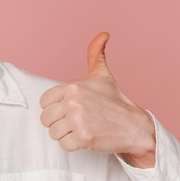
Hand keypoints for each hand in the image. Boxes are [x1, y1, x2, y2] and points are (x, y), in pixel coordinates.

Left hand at [39, 32, 155, 167]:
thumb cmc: (115, 102)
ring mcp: (77, 121)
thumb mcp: (103, 76)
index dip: (55, 108)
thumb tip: (103, 34)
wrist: (135, 127)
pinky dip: (73, 145)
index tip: (70, 109)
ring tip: (81, 129)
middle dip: (59, 123)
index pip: (44, 102)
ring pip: (53, 133)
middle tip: (76, 122)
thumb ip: (96, 55)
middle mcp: (73, 102)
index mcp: (72, 87)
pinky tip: (85, 138)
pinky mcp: (83, 138)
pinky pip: (63, 145)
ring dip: (65, 135)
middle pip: (46, 119)